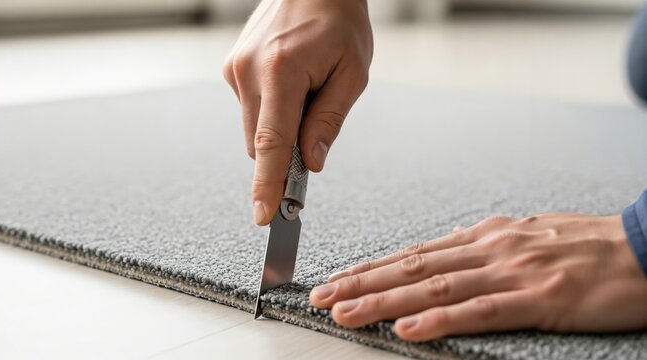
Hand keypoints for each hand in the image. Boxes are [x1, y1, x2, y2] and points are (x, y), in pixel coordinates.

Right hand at [223, 0, 372, 224]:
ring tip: (307, 94)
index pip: (271, 143)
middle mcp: (248, 71)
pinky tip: (291, 84)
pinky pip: (250, 108)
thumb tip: (312, 163)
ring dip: (278, 130)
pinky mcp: (232, 67)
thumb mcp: (352, 72)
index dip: (267, 184)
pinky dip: (271, 112)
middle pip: (260, 143)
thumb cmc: (340, 21)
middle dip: (284, 155)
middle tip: (312, 145)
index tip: (264, 215)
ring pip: (254, 129)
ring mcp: (235, 68)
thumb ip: (329, 120)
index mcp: (281, 72)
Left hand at [310, 213, 646, 340]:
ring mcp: (512, 272)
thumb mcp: (526, 238)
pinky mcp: (540, 298)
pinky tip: (409, 330)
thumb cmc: (587, 246)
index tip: (337, 279)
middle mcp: (489, 249)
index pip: (414, 254)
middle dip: (362, 283)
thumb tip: (446, 259)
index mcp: (485, 237)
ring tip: (345, 313)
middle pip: (412, 268)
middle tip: (322, 296)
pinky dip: (439, 321)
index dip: (371, 267)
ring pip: (434, 288)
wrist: (646, 248)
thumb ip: (484, 250)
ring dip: (384, 301)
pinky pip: (481, 312)